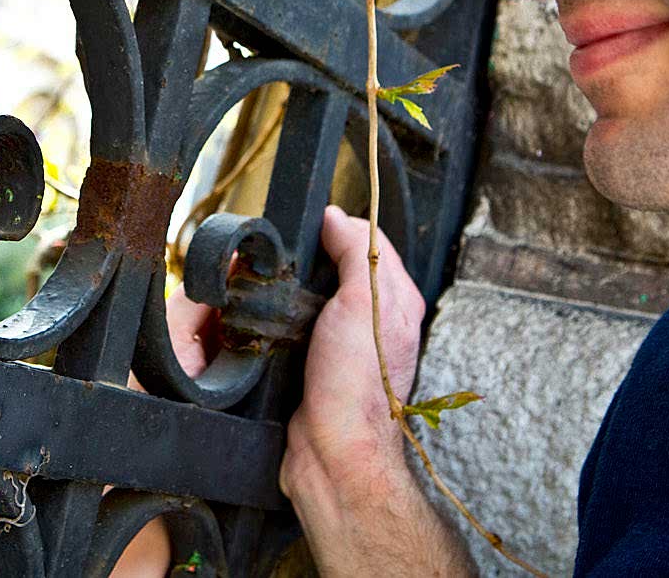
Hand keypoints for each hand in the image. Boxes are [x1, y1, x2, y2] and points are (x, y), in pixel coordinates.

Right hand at [280, 205, 473, 575]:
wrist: (332, 452)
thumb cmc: (355, 385)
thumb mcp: (363, 302)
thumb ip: (355, 253)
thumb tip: (335, 216)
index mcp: (399, 299)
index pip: (370, 240)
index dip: (339, 226)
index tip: (308, 222)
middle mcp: (377, 318)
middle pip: (342, 264)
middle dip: (313, 253)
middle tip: (285, 251)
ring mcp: (346, 341)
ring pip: (316, 293)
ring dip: (294, 285)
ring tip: (273, 280)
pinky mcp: (318, 362)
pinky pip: (299, 322)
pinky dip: (284, 313)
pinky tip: (269, 313)